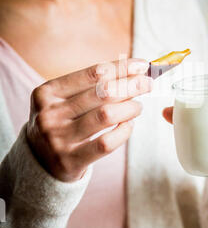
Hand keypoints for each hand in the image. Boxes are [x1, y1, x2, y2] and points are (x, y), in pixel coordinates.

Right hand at [27, 58, 152, 182]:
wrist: (39, 161)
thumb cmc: (61, 122)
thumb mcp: (64, 100)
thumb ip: (92, 86)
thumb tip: (134, 70)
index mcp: (47, 92)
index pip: (94, 73)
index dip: (122, 67)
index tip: (142, 65)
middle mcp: (50, 114)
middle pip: (103, 93)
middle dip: (132, 85)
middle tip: (148, 83)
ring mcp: (58, 139)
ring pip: (106, 116)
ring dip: (130, 108)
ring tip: (138, 106)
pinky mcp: (70, 161)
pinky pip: (106, 143)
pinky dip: (124, 132)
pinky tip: (129, 125)